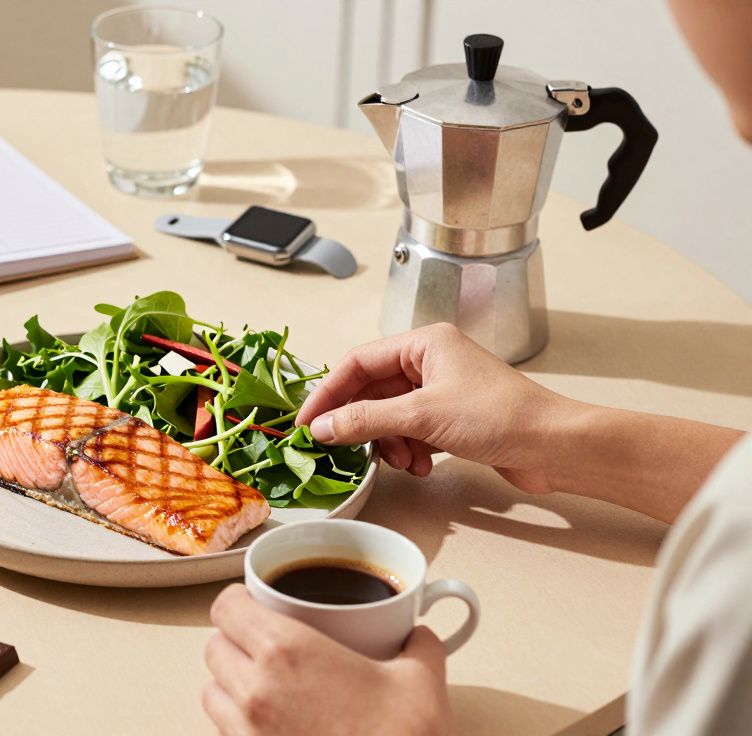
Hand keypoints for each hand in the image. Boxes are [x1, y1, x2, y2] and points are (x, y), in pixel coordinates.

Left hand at [204, 584, 452, 735]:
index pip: (226, 608)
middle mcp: (254, 690)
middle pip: (214, 648)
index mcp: (285, 650)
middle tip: (267, 646)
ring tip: (265, 688)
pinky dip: (237, 725)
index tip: (255, 604)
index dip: (239, 601)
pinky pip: (225, 734)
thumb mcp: (421, 683)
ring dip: (230, 685)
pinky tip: (272, 726)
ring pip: (211, 693)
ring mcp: (246, 733)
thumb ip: (419, 646)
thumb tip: (421, 635)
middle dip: (235, 642)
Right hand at [296, 323, 567, 492]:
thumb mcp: (422, 416)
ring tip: (404, 460)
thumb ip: (365, 420)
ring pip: (390, 415)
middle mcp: (431, 361)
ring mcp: (443, 390)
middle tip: (343, 449)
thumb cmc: (500, 416)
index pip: (358, 361)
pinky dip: (410, 449)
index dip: (329, 392)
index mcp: (424, 343)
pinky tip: (423, 465)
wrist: (555, 447)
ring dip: (389, 442)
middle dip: (362, 423)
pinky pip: (412, 431)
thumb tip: (322, 427)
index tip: (308, 422)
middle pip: (372, 391)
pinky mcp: (453, 418)